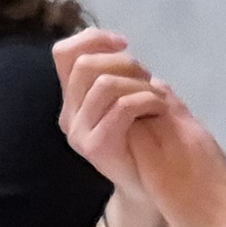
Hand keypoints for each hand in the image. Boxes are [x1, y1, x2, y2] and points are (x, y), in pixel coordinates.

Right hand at [54, 28, 169, 226]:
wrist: (147, 187)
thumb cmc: (141, 138)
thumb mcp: (128, 97)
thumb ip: (117, 73)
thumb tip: (117, 44)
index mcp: (72, 98)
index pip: (64, 52)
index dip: (93, 39)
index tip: (123, 43)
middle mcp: (69, 114)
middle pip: (85, 64)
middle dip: (124, 63)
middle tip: (148, 79)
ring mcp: (79, 131)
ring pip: (104, 84)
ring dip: (139, 84)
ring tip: (157, 96)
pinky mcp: (95, 146)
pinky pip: (121, 107)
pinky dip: (146, 100)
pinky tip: (161, 108)